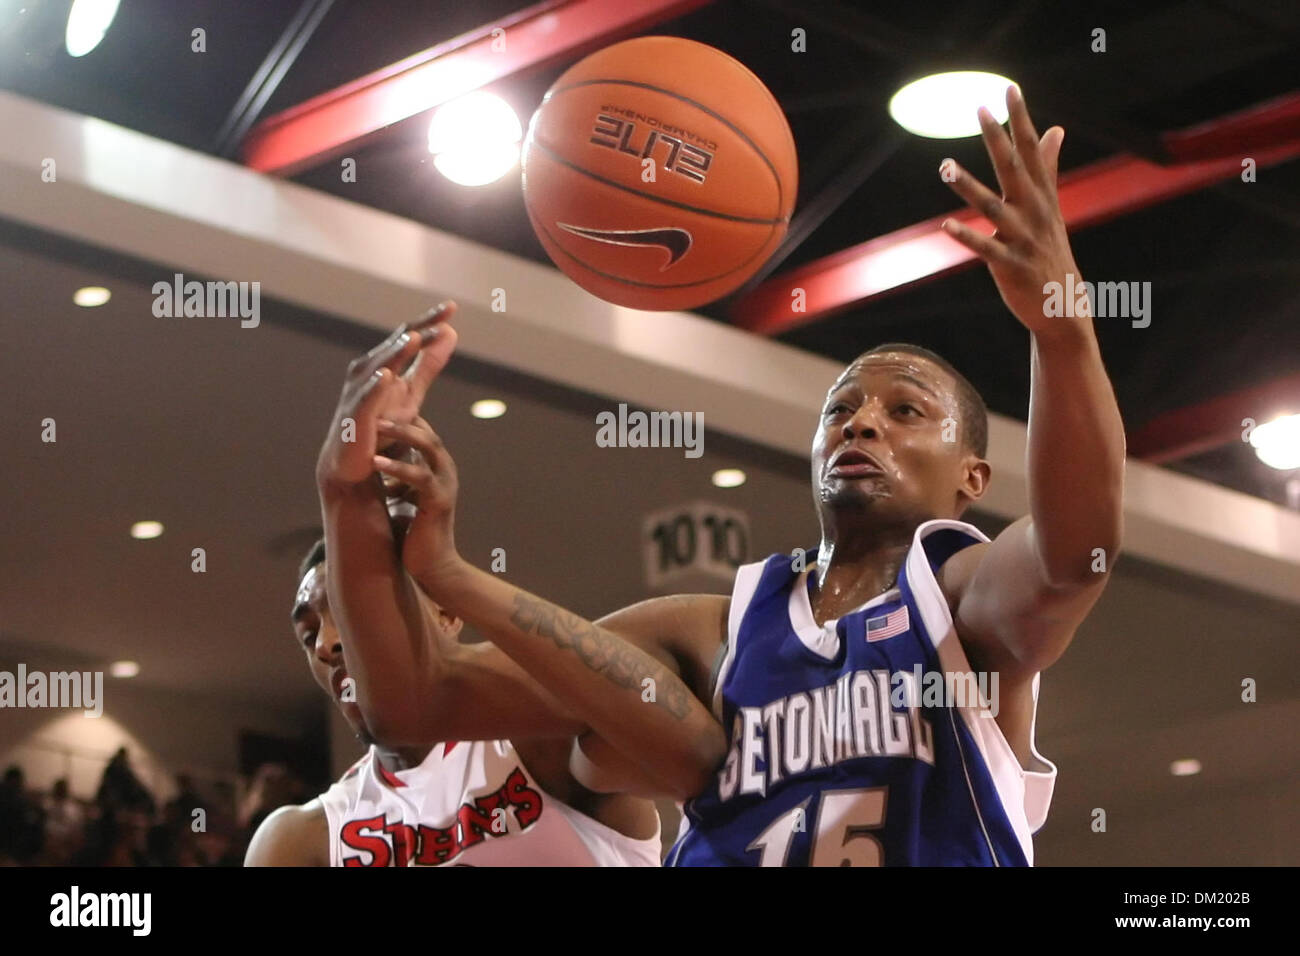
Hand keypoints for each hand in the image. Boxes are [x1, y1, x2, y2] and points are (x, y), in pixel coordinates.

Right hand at [315, 303, 458, 488]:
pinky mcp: (354, 415)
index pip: (409, 336)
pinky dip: (374, 386)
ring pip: (379, 366)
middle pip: (396, 346)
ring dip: (396, 352)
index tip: (451, 306)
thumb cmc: (383, 424)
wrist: (355, 462)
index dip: (429, 321)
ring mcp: (360, 391)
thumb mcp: (411, 392)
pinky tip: (385, 375)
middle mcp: (369, 370)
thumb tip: (451, 332)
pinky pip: (365, 398)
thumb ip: (429, 364)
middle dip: (418, 332)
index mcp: (384, 362)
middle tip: (441, 318)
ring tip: (414, 338)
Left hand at [372, 416, 461, 586]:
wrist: (432, 567)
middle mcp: (443, 468)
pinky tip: (375, 462)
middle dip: (400, 415)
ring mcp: (445, 482)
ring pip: (427, 445)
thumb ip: (395, 476)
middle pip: (425, 429)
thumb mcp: (403, 495)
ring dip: (401, 433)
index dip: (396, 415)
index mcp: (434, 465)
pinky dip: (397, 467)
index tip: (370, 404)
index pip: (418, 428)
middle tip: (374, 404)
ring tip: (375, 425)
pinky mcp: (439, 500)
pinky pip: (419, 477)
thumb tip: (371, 460)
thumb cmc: (414, 532)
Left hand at [938, 86, 1081, 331]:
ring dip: (967, 186)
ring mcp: (1023, 238)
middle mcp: (1034, 212)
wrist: (1063, 306)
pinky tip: (945, 226)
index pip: (1032, 150)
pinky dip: (965, 237)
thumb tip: (1055, 129)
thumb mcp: (1052, 206)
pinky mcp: (1009, 265)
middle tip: (980, 108)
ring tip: (944, 165)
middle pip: (1014, 169)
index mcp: (1042, 196)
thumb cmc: (1050, 252)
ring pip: (992, 207)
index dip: (1021, 119)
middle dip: (997, 138)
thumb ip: (1048, 167)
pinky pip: (985, 248)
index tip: (1009, 88)